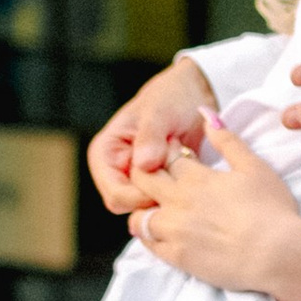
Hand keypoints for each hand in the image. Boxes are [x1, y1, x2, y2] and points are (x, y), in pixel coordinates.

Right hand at [88, 55, 212, 215]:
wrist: (196, 93)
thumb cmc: (172, 95)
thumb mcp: (160, 111)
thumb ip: (150, 137)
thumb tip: (142, 164)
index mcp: (105, 155)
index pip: (116, 196)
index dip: (143, 195)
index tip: (168, 176)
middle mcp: (116, 172)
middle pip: (133, 207)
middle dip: (159, 192)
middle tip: (179, 160)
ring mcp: (136, 180)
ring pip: (151, 207)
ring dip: (172, 190)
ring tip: (184, 157)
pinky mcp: (157, 185)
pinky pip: (167, 202)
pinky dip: (181, 189)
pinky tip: (189, 166)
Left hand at [132, 117, 300, 300]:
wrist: (277, 255)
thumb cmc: (271, 209)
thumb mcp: (254, 167)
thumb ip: (227, 140)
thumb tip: (206, 114)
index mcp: (196, 177)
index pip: (164, 157)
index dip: (164, 152)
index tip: (171, 155)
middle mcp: (178, 201)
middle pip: (143, 181)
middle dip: (143, 175)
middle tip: (156, 179)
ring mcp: (174, 231)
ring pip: (138, 215)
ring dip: (142, 209)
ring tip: (154, 209)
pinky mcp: (177, 257)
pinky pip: (148, 244)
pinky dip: (148, 236)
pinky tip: (158, 233)